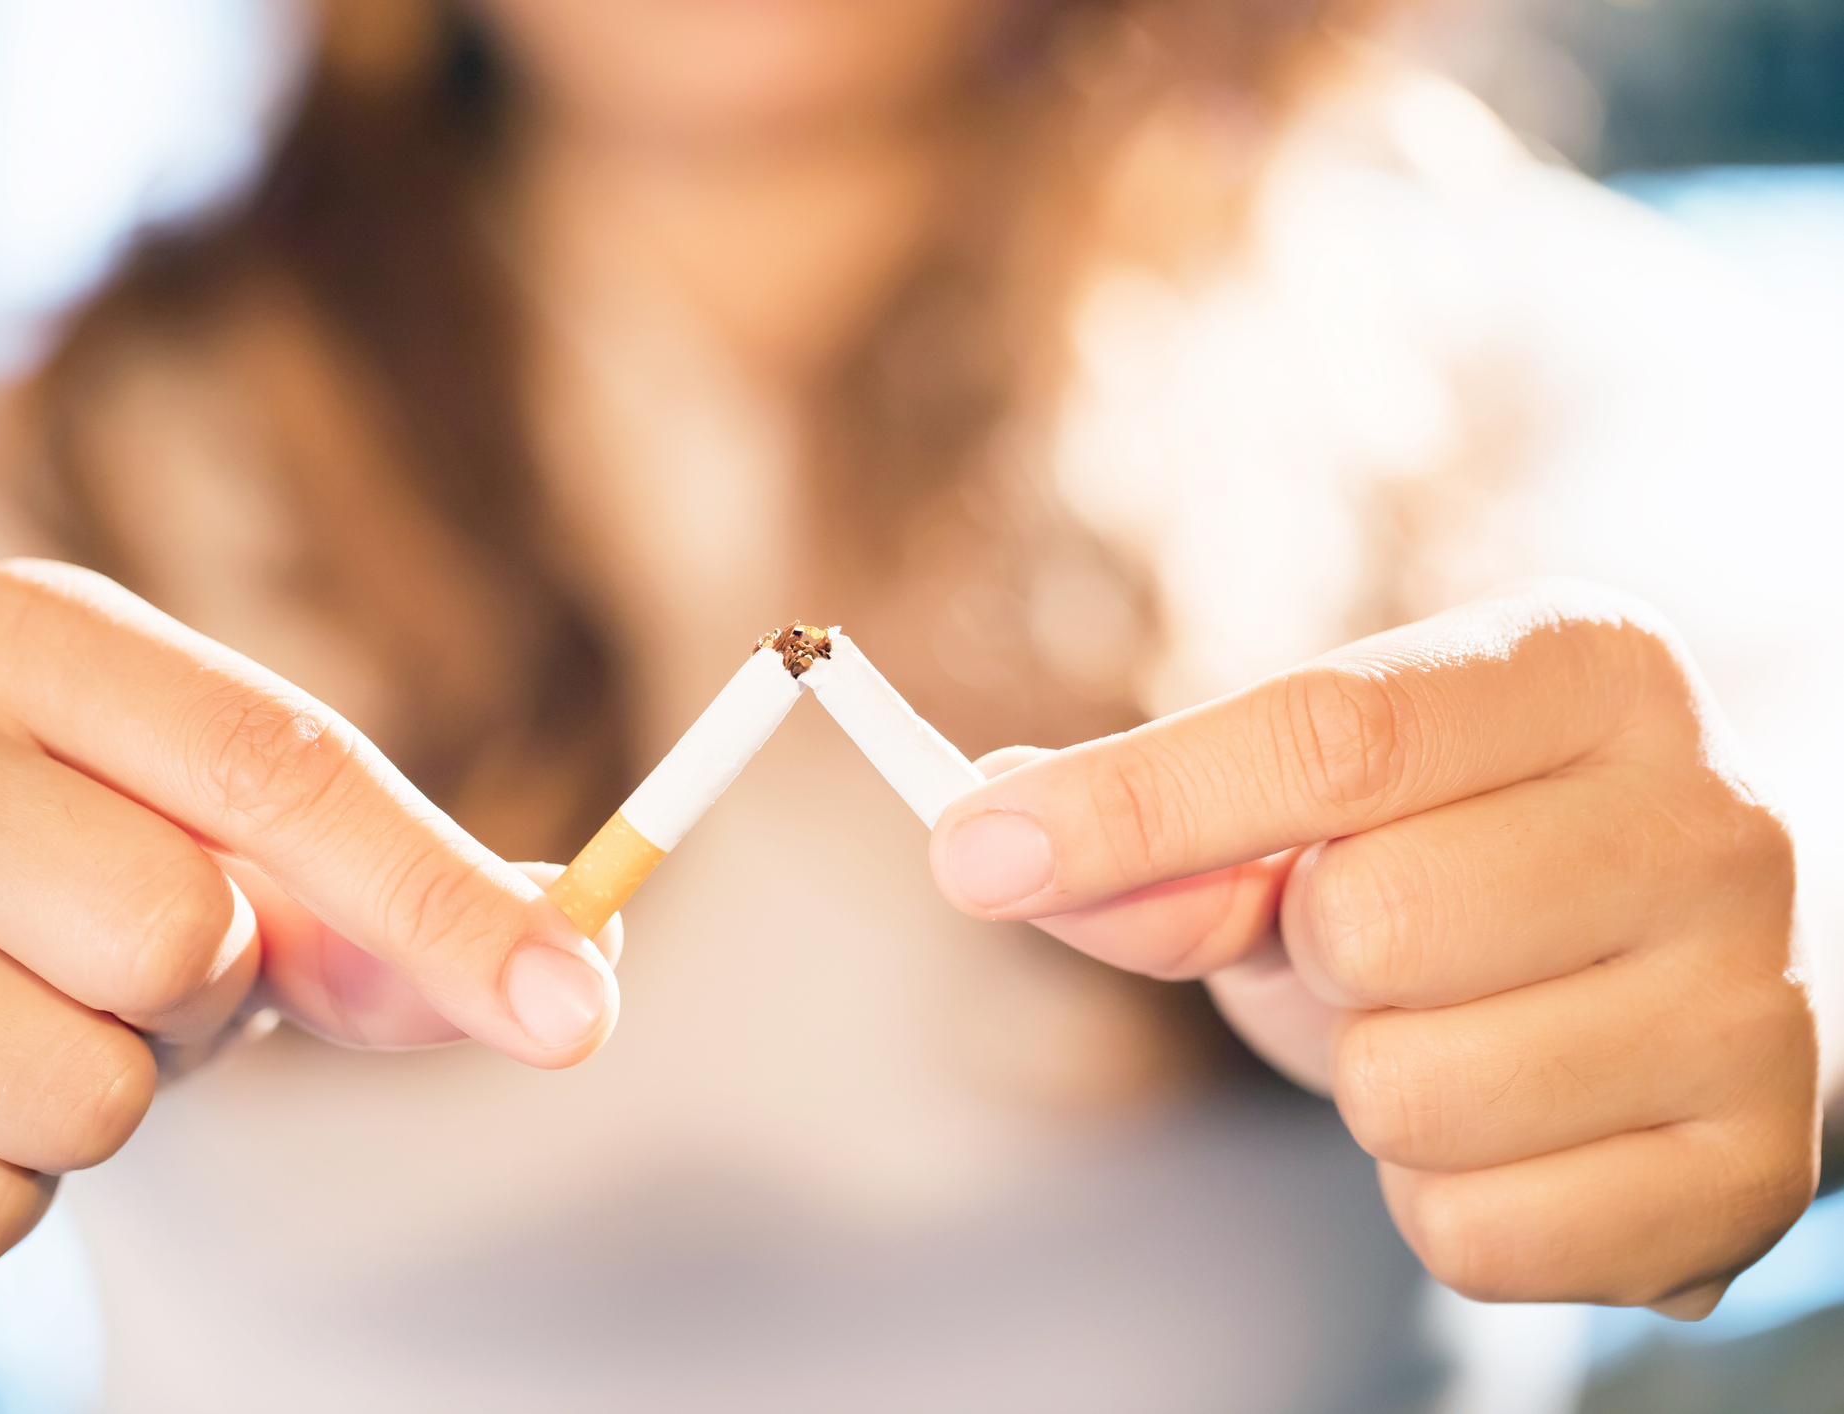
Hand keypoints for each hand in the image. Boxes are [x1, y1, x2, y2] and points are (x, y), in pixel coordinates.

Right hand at [0, 561, 616, 1272]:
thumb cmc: (60, 899)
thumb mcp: (228, 863)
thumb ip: (400, 905)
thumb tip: (580, 968)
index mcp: (29, 634)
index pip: (281, 764)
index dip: (440, 898)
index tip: (572, 1010)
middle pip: (180, 935)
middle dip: (206, 1001)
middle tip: (125, 974)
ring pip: (86, 1096)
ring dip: (107, 1104)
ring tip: (21, 1026)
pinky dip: (2, 1192)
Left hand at [930, 580, 1816, 1316]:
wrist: (1648, 984)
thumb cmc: (1452, 867)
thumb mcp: (1303, 826)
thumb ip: (1157, 838)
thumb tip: (993, 838)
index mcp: (1585, 669)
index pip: (1333, 734)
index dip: (1134, 805)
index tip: (971, 856)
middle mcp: (1710, 815)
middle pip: (1374, 920)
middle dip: (1310, 959)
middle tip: (1370, 943)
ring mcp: (1760, 1001)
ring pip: (1415, 1096)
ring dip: (1372, 1087)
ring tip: (1451, 1032)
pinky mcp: (1754, 1173)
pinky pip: (1476, 1237)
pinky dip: (1438, 1203)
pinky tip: (1510, 1131)